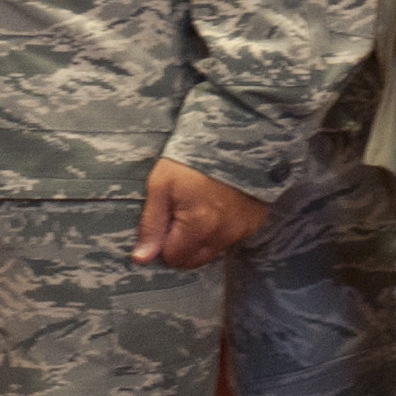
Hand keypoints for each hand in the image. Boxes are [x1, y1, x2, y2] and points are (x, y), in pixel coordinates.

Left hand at [131, 160, 268, 268]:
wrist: (233, 135)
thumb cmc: (191, 158)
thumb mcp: (161, 185)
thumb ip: (151, 225)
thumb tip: (141, 259)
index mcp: (198, 227)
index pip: (173, 258)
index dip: (163, 242)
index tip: (165, 218)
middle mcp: (223, 235)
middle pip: (194, 260)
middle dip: (182, 245)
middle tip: (180, 213)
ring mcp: (242, 230)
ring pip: (213, 251)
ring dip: (202, 237)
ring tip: (200, 205)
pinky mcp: (254, 222)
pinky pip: (231, 238)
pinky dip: (222, 228)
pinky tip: (218, 204)